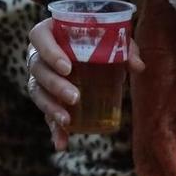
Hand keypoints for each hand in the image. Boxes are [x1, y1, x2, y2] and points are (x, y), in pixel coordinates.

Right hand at [25, 16, 144, 151]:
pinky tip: (61, 143)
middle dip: (54, 85)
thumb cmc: (96, 36)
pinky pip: (45, 112)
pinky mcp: (46, 96)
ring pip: (37, 91)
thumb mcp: (110, 36)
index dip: (50, 52)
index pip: (40, 37)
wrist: (84, 43)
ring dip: (50, 107)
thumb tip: (138, 66)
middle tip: (75, 97)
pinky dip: (53, 129)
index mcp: (49, 32)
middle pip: (38, 68)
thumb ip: (124, 47)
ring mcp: (39, 76)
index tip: (67, 68)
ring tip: (67, 121)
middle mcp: (38, 54)